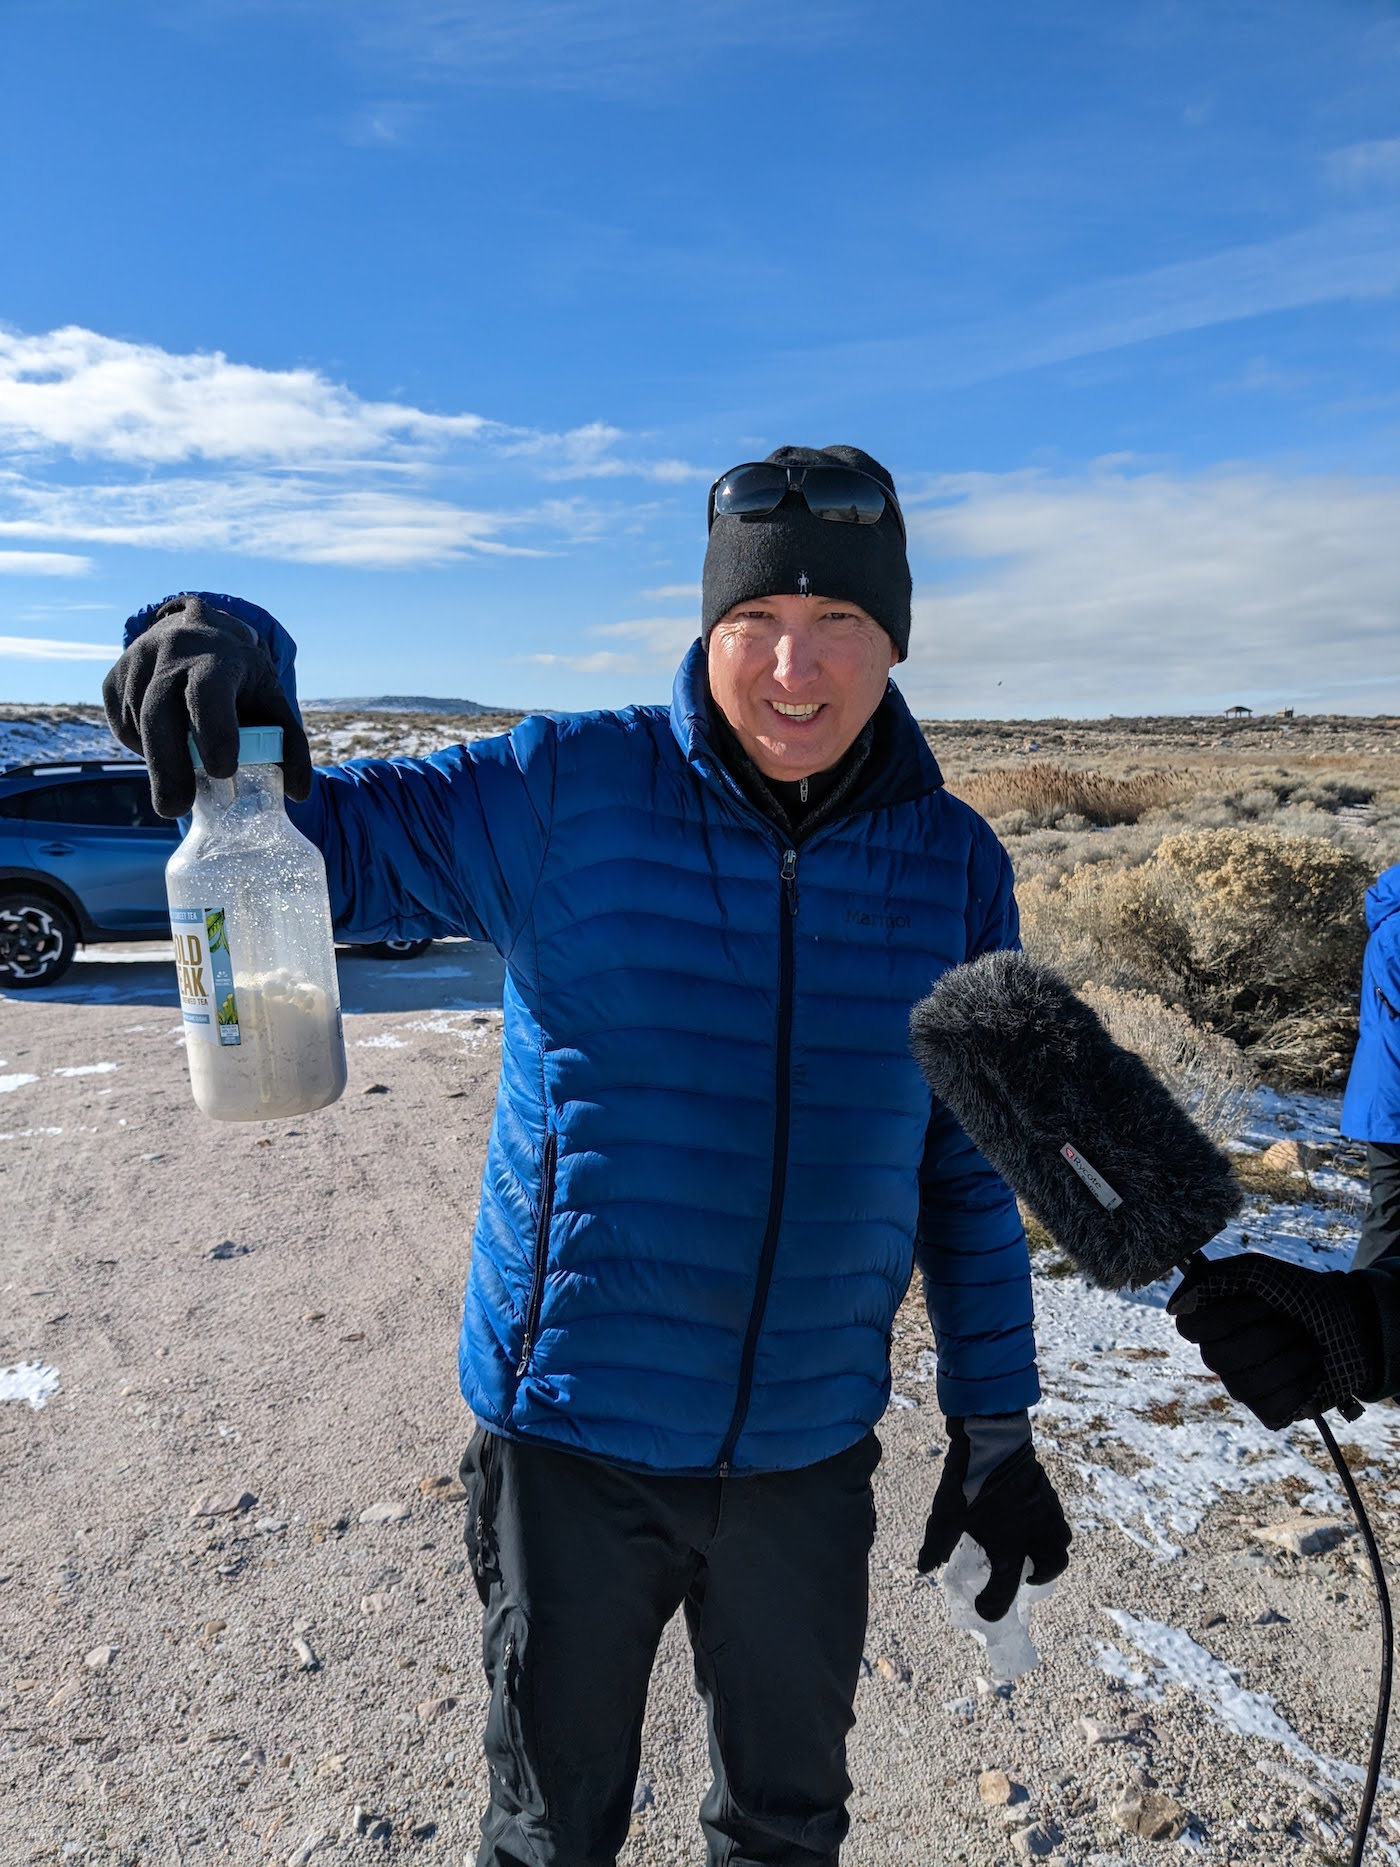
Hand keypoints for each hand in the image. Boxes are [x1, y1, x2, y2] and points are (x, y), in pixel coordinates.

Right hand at [103, 594, 311, 817]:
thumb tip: (299, 794)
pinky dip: (142, 747)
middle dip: (168, 766)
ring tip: (182, 768)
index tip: (224, 772)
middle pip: (159, 712)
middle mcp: (171, 652)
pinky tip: (164, 740)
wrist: (198, 633)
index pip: (209, 691)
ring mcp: (136, 662)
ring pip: (140, 725)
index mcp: (217, 656)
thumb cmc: (240, 677)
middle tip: (175, 809)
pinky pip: (123, 727)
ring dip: (160, 758)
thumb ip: (290, 743)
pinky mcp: (112, 680)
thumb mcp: (271, 699)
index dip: (214, 729)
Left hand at [918, 1415, 1070, 1619]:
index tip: (983, 1610)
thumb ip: (937, 1543)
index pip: (1006, 1590)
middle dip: (1040, 1577)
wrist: (990, 1435)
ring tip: (1030, 1549)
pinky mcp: (1048, 1492)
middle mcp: (1034, 1532)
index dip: (992, 1607)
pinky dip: (1048, 1527)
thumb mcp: (946, 1513)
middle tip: (1023, 1575)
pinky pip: (1057, 1518)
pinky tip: (1029, 1520)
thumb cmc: (967, 1478)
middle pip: (1052, 1567)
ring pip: (1061, 1542)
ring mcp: (1045, 1512)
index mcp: (1009, 1544)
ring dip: (1049, 1552)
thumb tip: (924, 1567)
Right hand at [1169, 1250, 1380, 1429]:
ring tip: (1309, 1346)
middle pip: (1218, 1358)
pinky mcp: (1270, 1411)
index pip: (1188, 1328)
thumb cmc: (1300, 1292)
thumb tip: (1174, 1308)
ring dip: (1289, 1359)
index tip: (1260, 1301)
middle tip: (1292, 1323)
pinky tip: (1313, 1370)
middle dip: (1266, 1336)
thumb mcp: (1258, 1271)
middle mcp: (1220, 1356)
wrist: (1352, 1321)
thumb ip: (1213, 1280)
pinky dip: (1301, 1386)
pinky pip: (1271, 1408)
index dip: (1225, 1316)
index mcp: (1211, 1322)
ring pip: (1247, 1384)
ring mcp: (1242, 1386)